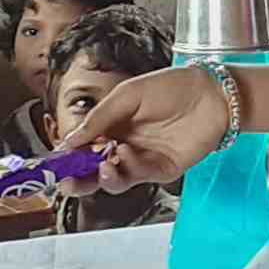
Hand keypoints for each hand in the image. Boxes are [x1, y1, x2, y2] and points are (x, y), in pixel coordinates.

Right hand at [68, 66, 235, 194]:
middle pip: (94, 171)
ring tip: (102, 164)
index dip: (69, 157)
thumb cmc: (172, 86)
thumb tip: (70, 140)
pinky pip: (137, 177)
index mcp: (112, 125)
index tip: (56, 162)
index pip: (83, 147)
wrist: (212, 94)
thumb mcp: (128, 95)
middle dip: (78, 179)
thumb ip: (99, 118)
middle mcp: (124, 145)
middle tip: (67, 182)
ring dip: (102, 176)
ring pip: (114, 180)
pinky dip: (126, 170)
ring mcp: (142, 159)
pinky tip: (124, 154)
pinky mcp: (161, 170)